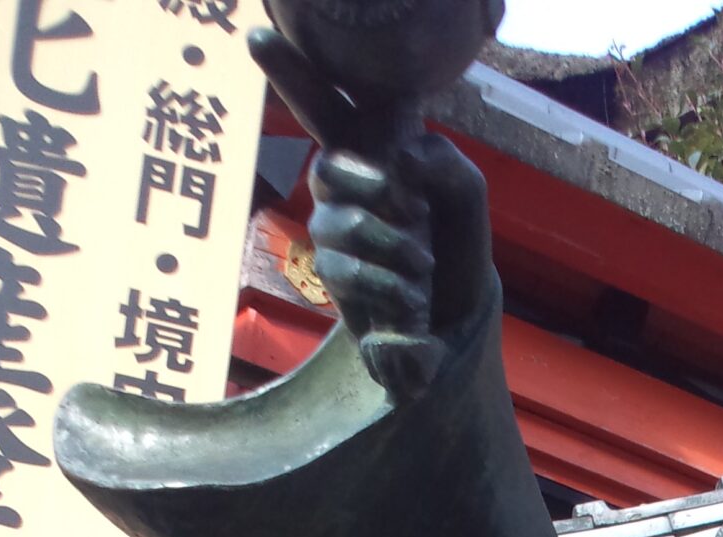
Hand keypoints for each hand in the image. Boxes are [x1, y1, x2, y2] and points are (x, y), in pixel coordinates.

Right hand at [247, 26, 493, 386]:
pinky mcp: (331, 273)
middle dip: (366, 182)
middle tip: (412, 207)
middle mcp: (343, 181)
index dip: (291, 70)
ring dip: (391, 244)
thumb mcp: (465, 195)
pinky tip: (411, 296)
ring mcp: (332, 225)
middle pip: (327, 163)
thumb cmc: (455, 242)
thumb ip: (443, 162)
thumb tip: (403, 157)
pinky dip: (385, 283)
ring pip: (342, 222)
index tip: (257, 36)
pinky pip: (343, 267)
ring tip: (424, 263)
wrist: (457, 315)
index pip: (327, 100)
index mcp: (370, 146)